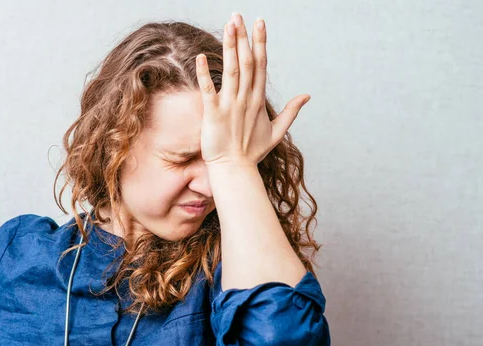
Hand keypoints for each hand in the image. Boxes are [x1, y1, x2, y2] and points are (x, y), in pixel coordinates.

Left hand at [195, 12, 310, 166]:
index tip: (259, 23)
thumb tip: (307, 96)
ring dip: (230, 46)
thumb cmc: (252, 152)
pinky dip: (204, 73)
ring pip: (231, 70)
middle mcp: (246, 99)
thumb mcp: (277, 132)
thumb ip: (291, 112)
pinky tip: (200, 56)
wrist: (235, 170)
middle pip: (247, 62)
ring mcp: (230, 105)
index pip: (261, 65)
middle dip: (244, 37)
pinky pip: (208, 90)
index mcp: (259, 100)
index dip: (260, 43)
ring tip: (229, 25)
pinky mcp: (213, 114)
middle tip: (239, 15)